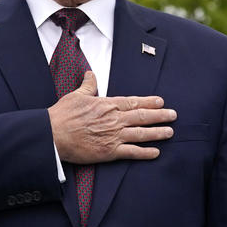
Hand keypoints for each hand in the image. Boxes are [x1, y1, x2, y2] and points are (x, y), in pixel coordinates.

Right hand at [48, 71, 176, 163]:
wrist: (52, 135)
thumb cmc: (62, 115)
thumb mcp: (76, 96)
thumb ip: (88, 85)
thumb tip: (90, 73)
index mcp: (107, 105)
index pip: (133, 102)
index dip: (149, 102)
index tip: (161, 101)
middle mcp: (114, 119)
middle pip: (142, 117)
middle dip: (160, 116)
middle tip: (173, 115)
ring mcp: (113, 136)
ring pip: (141, 134)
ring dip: (157, 133)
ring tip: (170, 132)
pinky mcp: (109, 152)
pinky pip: (131, 152)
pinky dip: (145, 153)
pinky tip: (156, 152)